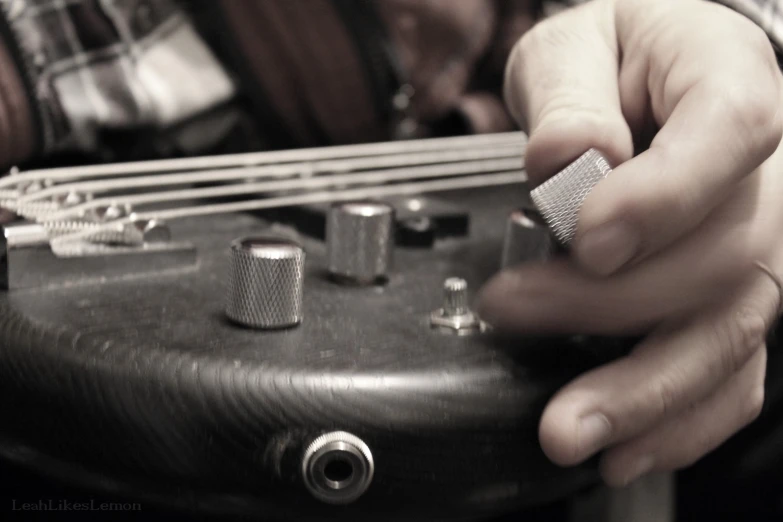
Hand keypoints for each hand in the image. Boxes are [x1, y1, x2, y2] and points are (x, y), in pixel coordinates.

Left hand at [478, 0, 782, 486]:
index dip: (662, 198)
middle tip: (513, 313)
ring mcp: (755, 250)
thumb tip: (563, 162)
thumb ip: (569, 100)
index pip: (726, 138)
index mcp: (728, 89)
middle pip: (721, 258)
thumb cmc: (622, 56)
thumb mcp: (578, 46)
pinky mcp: (728, 300)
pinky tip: (628, 445)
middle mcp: (760, 181)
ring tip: (572, 429)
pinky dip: (680, 418)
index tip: (586, 239)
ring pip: (730, 332)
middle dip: (612, 306)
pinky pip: (731, 371)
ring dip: (648, 393)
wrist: (655, 77)